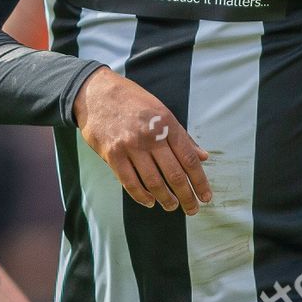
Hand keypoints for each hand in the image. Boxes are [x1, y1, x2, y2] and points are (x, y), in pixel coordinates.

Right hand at [72, 67, 210, 213]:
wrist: (96, 92)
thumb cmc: (132, 101)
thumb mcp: (161, 110)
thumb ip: (182, 136)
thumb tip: (203, 157)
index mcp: (167, 123)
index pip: (189, 159)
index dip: (199, 181)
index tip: (206, 196)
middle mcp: (150, 136)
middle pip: (174, 174)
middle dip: (186, 196)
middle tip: (192, 209)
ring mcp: (130, 146)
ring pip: (153, 182)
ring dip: (166, 199)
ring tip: (172, 206)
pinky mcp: (112, 154)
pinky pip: (130, 182)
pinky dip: (142, 196)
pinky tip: (150, 201)